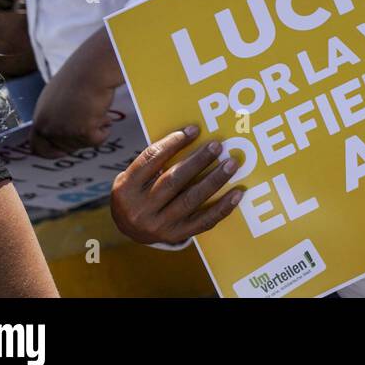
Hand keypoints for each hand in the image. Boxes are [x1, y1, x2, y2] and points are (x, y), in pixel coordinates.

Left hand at [31, 66, 117, 157]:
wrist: (91, 71)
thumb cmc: (77, 78)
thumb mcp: (54, 99)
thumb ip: (52, 117)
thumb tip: (57, 131)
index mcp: (39, 119)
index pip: (38, 148)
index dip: (51, 152)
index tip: (63, 152)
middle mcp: (49, 128)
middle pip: (65, 149)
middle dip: (79, 139)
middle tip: (90, 124)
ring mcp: (65, 131)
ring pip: (84, 144)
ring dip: (94, 130)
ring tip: (98, 111)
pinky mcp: (83, 131)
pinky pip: (98, 140)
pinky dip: (104, 130)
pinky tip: (105, 115)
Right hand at [110, 126, 242, 245]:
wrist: (129, 230)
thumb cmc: (138, 193)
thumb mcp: (134, 176)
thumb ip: (155, 161)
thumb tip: (192, 135)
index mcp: (127, 187)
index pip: (151, 159)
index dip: (174, 142)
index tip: (195, 129)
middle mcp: (140, 208)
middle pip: (173, 179)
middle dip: (198, 161)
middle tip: (218, 145)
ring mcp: (158, 225)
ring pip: (191, 199)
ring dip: (214, 180)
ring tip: (232, 164)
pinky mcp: (176, 235)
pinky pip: (203, 221)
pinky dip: (222, 207)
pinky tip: (237, 193)